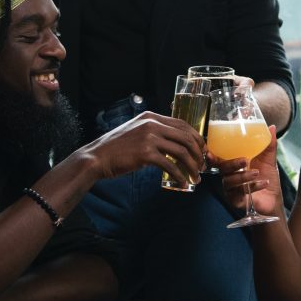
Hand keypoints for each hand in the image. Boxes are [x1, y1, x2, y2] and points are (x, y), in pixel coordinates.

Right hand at [81, 111, 203, 183]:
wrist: (97, 157)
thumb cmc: (117, 148)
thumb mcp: (136, 131)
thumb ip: (152, 132)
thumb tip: (172, 143)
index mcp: (152, 117)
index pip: (183, 124)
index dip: (196, 137)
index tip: (202, 150)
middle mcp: (152, 124)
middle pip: (186, 137)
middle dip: (198, 153)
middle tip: (202, 166)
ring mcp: (149, 138)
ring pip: (182, 152)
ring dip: (192, 167)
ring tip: (195, 178)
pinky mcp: (145, 153)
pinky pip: (170, 166)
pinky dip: (180, 176)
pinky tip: (183, 183)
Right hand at [212, 125, 280, 215]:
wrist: (274, 200)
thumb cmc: (267, 178)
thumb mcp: (269, 160)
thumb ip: (268, 145)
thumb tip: (272, 127)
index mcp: (234, 164)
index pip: (219, 159)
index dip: (212, 156)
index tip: (211, 153)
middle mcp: (230, 176)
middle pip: (223, 169)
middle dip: (232, 164)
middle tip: (245, 160)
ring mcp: (231, 189)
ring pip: (229, 181)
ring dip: (243, 177)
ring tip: (257, 173)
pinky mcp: (236, 201)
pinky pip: (239, 194)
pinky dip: (253, 187)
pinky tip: (264, 183)